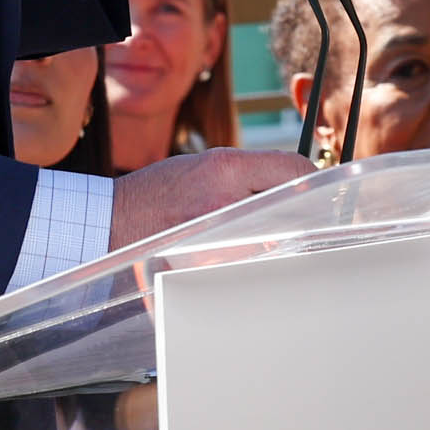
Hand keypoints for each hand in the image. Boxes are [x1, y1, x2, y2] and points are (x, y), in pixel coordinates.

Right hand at [109, 148, 310, 252]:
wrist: (114, 222)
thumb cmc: (158, 192)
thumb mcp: (204, 165)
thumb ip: (249, 173)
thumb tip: (292, 184)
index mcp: (225, 168)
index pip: (293, 170)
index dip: (310, 179)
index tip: (315, 188)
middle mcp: (227, 202)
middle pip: (288, 209)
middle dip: (293, 213)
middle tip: (294, 217)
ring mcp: (220, 237)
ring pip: (273, 240)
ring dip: (271, 239)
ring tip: (249, 235)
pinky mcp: (211, 264)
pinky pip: (248, 262)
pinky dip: (248, 259)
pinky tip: (232, 253)